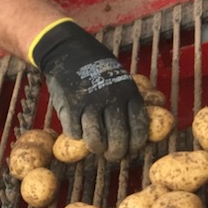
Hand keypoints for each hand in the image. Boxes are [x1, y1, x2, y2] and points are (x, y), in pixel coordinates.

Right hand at [29, 20, 147, 159]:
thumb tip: (135, 132)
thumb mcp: (120, 80)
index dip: (135, 144)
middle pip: (118, 139)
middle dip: (116, 153)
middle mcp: (111, 99)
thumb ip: (127, 103)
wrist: (68, 52)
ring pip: (96, 141)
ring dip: (96, 147)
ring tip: (96, 146)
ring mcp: (89, 104)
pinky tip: (78, 128)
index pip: (138, 127)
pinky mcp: (70, 107)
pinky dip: (76, 135)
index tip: (130, 148)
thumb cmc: (98, 70)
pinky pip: (75, 133)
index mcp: (128, 93)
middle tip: (111, 154)